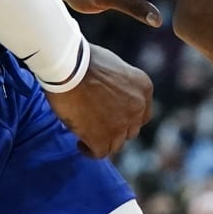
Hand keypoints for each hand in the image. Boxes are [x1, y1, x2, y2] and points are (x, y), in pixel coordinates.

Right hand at [45, 44, 154, 158]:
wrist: (69, 67)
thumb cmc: (84, 61)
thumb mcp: (114, 68)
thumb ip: (120, 86)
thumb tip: (112, 98)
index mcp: (143, 87)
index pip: (143, 114)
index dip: (128, 119)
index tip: (113, 118)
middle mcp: (138, 107)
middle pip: (130, 131)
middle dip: (115, 130)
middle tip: (97, 125)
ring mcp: (121, 124)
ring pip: (116, 144)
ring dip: (103, 140)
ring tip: (86, 134)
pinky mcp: (103, 137)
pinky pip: (100, 153)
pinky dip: (90, 150)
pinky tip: (80, 143)